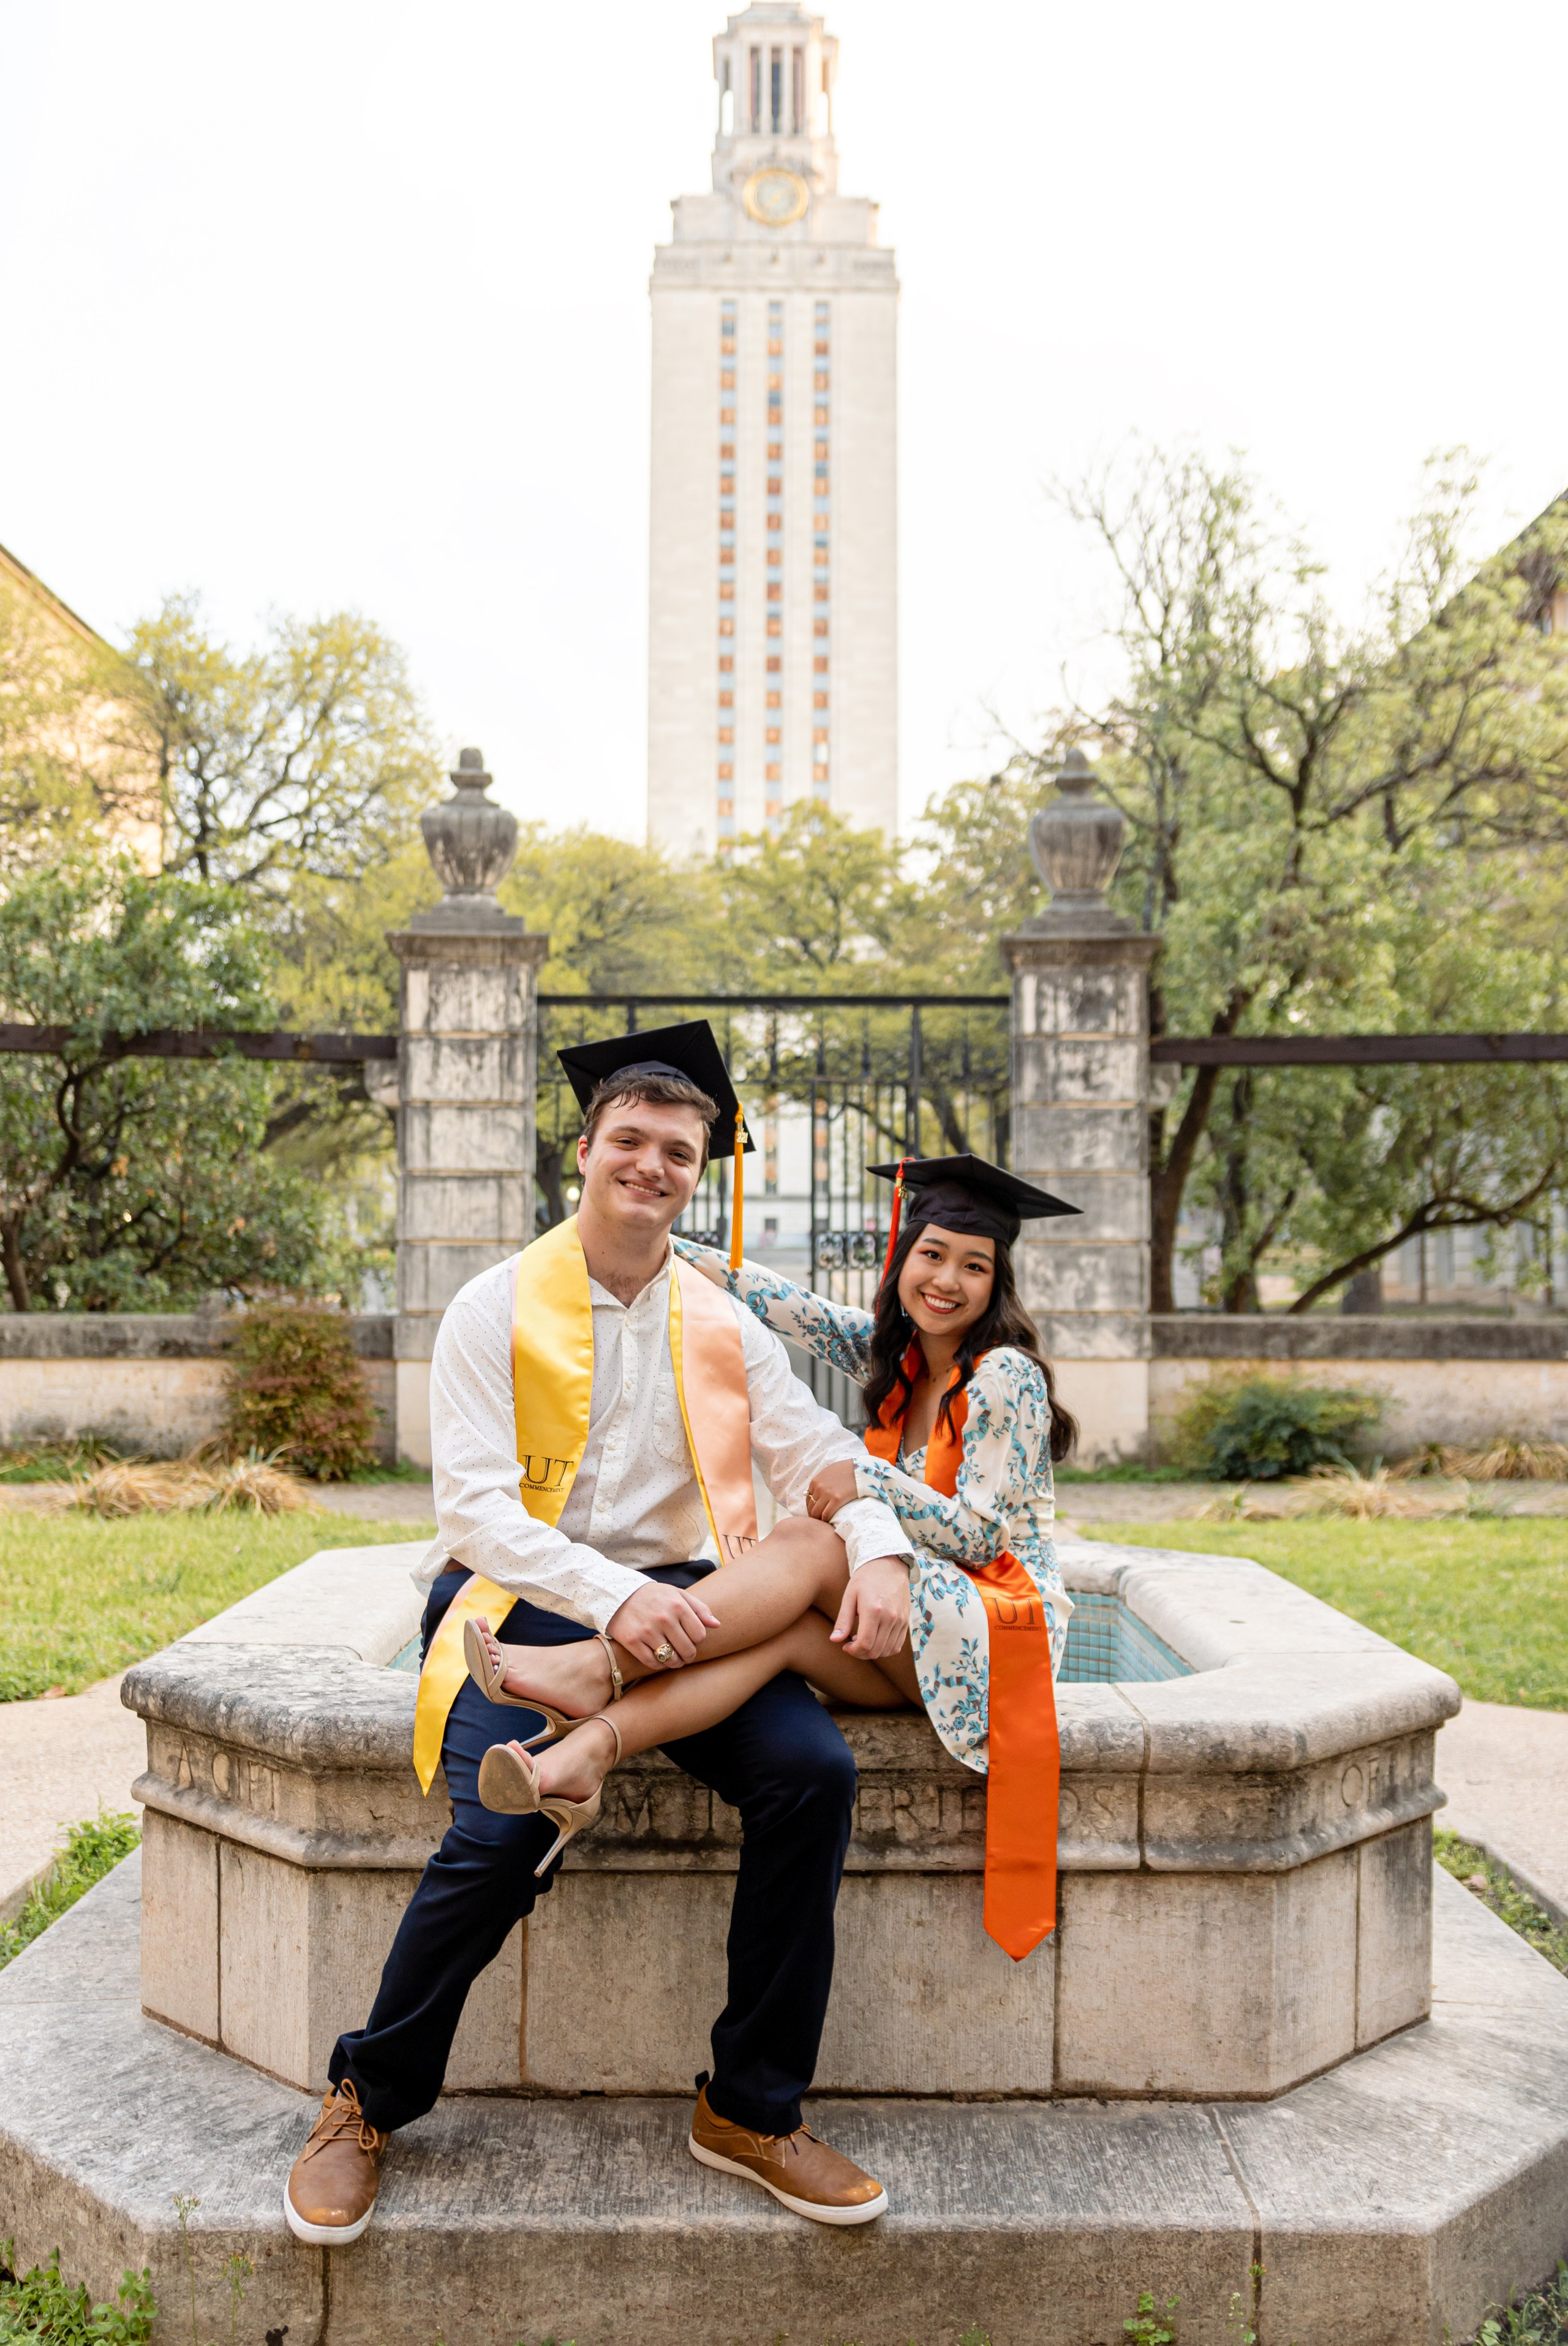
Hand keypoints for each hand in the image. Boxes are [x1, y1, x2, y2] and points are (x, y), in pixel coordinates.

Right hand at [606, 1581, 720, 1668]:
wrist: (618, 1594)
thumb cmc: (653, 1596)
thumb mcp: (677, 1594)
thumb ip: (699, 1609)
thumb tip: (717, 1624)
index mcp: (677, 1605)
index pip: (700, 1635)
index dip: (697, 1640)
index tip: (691, 1638)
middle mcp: (663, 1618)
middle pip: (687, 1650)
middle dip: (689, 1655)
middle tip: (685, 1653)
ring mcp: (647, 1631)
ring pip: (671, 1659)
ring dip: (675, 1662)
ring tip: (674, 1658)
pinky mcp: (633, 1641)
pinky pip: (652, 1663)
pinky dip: (659, 1664)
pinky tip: (659, 1658)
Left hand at [806, 1461, 859, 1520]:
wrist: (861, 1469)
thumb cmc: (847, 1469)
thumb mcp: (829, 1471)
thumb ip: (822, 1481)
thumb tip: (816, 1490)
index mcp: (816, 1481)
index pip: (808, 1498)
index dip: (812, 1506)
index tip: (817, 1511)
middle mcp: (819, 1487)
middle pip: (811, 1507)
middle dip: (814, 1514)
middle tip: (820, 1520)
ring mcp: (827, 1494)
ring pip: (816, 1512)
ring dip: (819, 1519)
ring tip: (825, 1522)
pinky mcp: (837, 1500)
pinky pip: (826, 1515)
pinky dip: (826, 1520)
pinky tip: (830, 1521)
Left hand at [830, 1556, 909, 1660]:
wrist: (888, 1564)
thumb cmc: (865, 1578)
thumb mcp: (850, 1596)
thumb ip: (843, 1620)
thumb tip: (834, 1640)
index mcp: (873, 1610)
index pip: (865, 1644)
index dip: (853, 1651)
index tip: (846, 1646)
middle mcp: (890, 1617)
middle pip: (876, 1650)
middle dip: (861, 1653)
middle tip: (852, 1645)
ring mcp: (900, 1620)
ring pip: (888, 1650)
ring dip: (873, 1652)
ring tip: (864, 1641)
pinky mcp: (906, 1620)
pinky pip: (898, 1645)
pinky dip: (886, 1649)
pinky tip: (876, 1640)